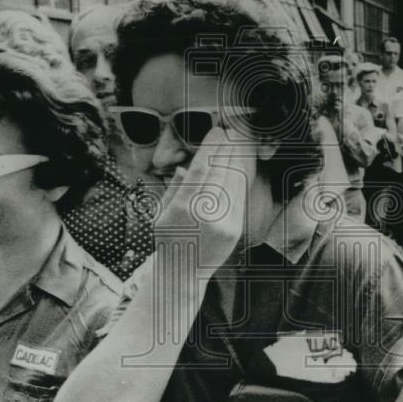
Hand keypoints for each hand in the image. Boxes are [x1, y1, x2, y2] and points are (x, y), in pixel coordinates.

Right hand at [156, 127, 252, 270]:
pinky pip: (240, 195)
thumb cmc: (169, 237)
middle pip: (221, 171)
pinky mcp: (235, 228)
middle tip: (231, 130)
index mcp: (183, 208)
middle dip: (228, 148)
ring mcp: (224, 222)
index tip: (216, 131)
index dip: (210, 147)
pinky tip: (241, 163)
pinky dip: (241, 176)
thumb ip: (175, 188)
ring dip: (238, 158)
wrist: (184, 271)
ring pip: (234, 181)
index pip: (201, 169)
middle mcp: (205, 214)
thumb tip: (188, 166)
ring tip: (238, 141)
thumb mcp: (161, 212)